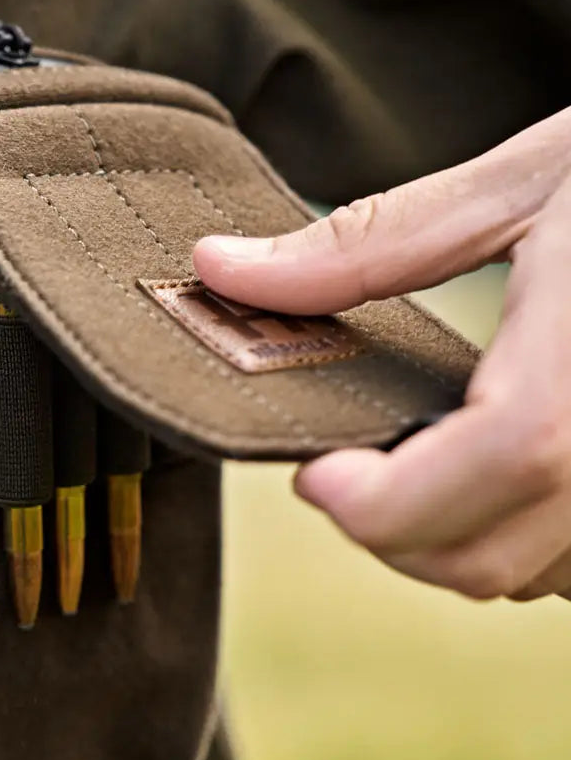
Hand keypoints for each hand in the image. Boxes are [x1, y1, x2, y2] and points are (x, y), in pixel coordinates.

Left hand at [193, 107, 570, 600]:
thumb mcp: (525, 182)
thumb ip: (370, 242)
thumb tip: (222, 266)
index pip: (499, 462)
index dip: (387, 498)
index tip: (315, 476)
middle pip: (498, 555)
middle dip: (391, 532)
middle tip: (346, 470)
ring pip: (540, 577)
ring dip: (453, 541)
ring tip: (419, 463)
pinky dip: (521, 540)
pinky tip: (496, 476)